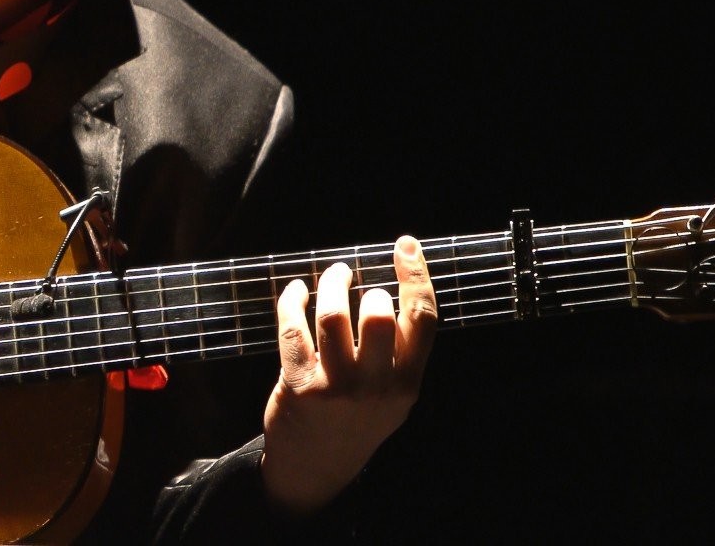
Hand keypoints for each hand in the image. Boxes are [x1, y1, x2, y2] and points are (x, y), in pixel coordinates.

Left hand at [260, 236, 436, 514]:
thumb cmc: (357, 419)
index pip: (422, 319)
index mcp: (407, 384)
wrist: (316, 468)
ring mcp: (336, 386)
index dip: (416, 275)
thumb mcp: (393, 396)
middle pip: (379, 314)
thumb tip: (394, 285)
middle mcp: (376, 386)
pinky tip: (297, 292)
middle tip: (355, 282)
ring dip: (330, 284)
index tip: (405, 246)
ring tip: (333, 276)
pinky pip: (293, 328)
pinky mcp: (299, 384)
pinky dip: (293, 300)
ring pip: (333, 316)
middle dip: (366, 288)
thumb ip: (400, 352)